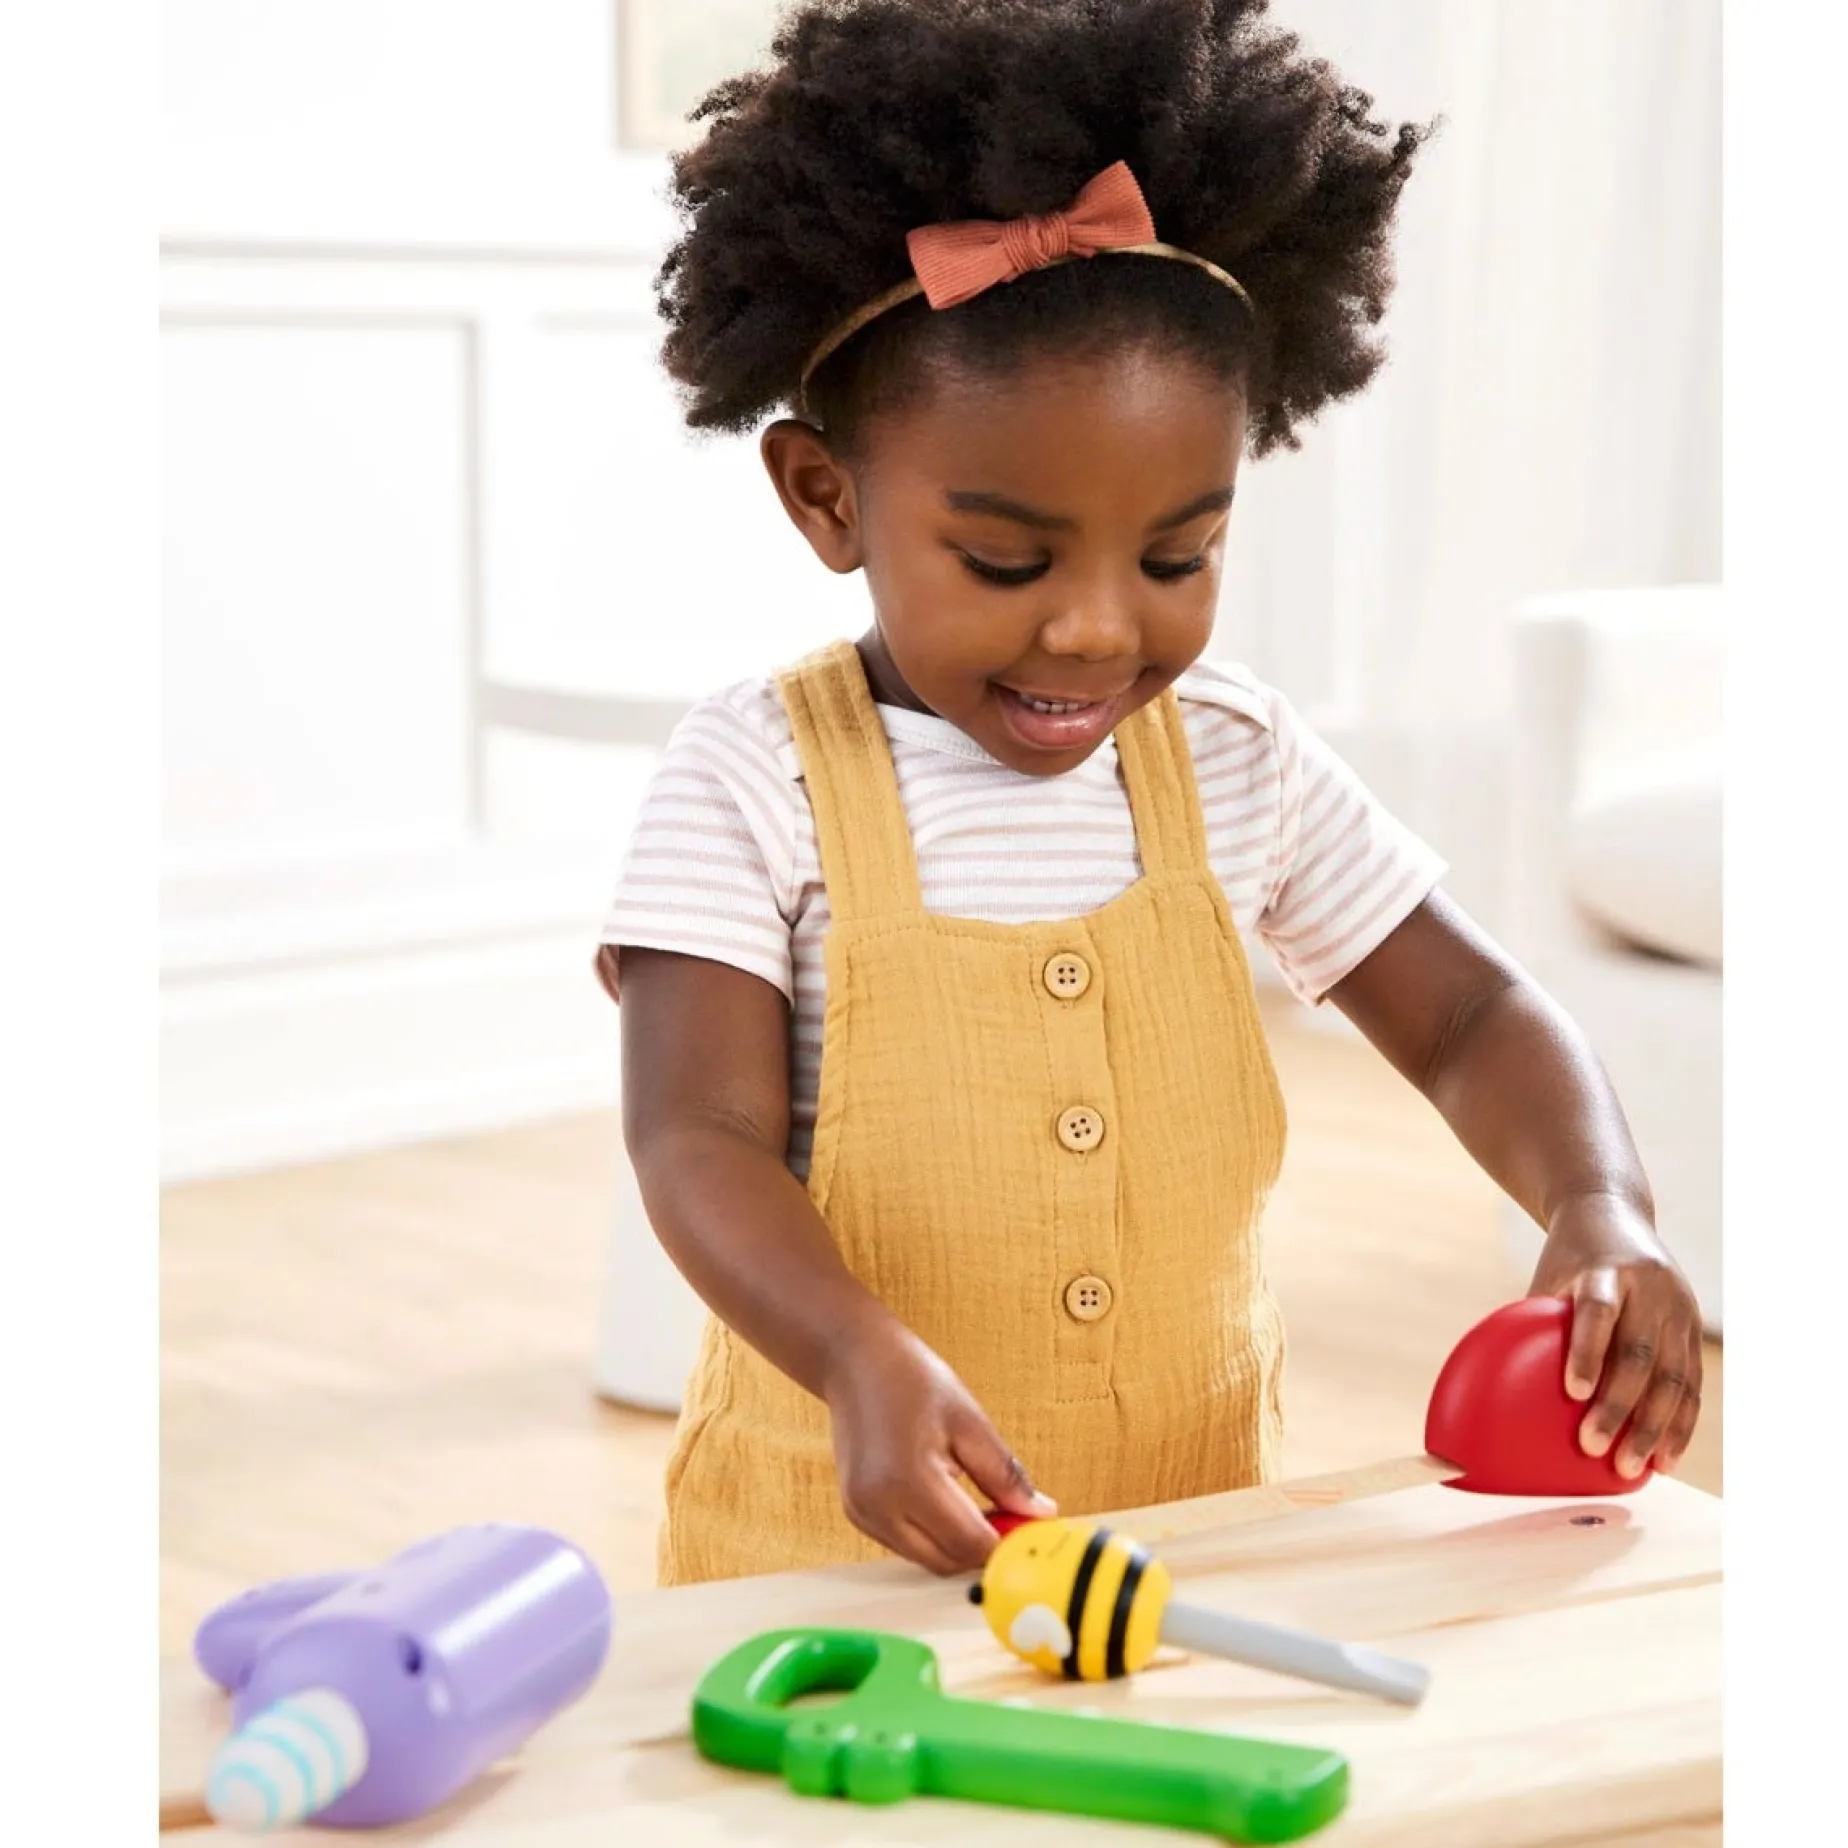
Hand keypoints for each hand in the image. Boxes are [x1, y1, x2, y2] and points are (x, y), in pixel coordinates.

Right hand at [823, 1320, 1054, 1574]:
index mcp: (909, 1481)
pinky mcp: (856, 1514)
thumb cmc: (911, 1379)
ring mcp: (862, 1514)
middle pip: (947, 1562)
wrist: (855, 1361)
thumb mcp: (969, 1420)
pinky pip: (905, 1544)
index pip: (970, 1543)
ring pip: (927, 1559)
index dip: (1007, 1541)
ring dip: (956, 1543)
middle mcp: (878, 1507)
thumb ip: (1005, 1475)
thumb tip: (1039, 1513)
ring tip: (973, 1499)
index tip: (1029, 1526)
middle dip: (982, 1547)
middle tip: (1008, 1514)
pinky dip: (931, 1535)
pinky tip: (943, 1499)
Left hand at [1529, 1192, 1703, 1477]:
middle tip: (1595, 1448)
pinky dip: (1679, 1423)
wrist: (1613, 1214)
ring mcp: (1677, 1307)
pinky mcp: (1693, 1327)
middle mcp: (1648, 1288)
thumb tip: (1495, 1387)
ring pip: (1673, 1375)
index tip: (1573, 1393)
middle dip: (1621, 1406)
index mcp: (1605, 1270)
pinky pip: (1690, 1382)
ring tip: (1633, 1468)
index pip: (1598, 1311)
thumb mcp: (1548, 1277)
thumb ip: (1534, 1324)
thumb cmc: (1566, 1259)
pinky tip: (1664, 1457)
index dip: (1588, 1352)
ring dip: (1655, 1427)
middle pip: (1639, 1352)